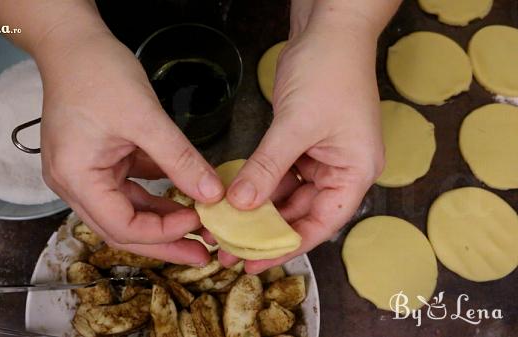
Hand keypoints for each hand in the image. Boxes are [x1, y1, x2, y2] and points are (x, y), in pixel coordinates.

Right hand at [35, 29, 223, 265]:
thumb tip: (211, 194)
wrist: (73, 43)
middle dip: (164, 241)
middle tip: (201, 253)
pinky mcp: (98, 161)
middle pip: (122, 228)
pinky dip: (156, 195)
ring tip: (199, 228)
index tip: (198, 221)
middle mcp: (74, 183)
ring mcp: (84, 173)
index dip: (162, 232)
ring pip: (127, 211)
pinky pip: (130, 188)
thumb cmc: (97, 73)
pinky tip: (184, 198)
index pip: (120, 226)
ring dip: (163, 219)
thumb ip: (179, 159)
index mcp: (75, 177)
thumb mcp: (145, 118)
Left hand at [219, 6, 386, 272]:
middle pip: (302, 213)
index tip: (253, 262)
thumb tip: (240, 205)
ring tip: (226, 227)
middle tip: (229, 249)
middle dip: (266, 230)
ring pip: (287, 195)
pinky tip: (235, 197)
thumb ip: (268, 167)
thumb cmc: (329, 72)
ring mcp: (321, 157)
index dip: (287, 246)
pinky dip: (258, 184)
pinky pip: (279, 174)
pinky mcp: (302, 144)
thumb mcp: (296, 125)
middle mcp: (341, 170)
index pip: (321, 223)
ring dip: (259, 209)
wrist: (328, 29)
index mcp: (355, 172)